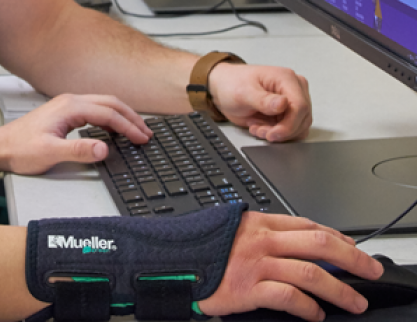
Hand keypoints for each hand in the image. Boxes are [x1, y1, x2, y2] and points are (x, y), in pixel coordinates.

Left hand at [0, 93, 151, 177]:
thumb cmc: (19, 149)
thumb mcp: (50, 153)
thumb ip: (78, 150)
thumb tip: (104, 148)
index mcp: (69, 107)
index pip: (108, 113)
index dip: (128, 126)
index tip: (142, 139)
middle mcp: (69, 102)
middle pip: (109, 103)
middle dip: (131, 117)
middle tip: (146, 133)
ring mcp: (66, 106)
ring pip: (102, 105)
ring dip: (121, 116)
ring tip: (136, 131)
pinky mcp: (64, 114)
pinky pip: (94, 110)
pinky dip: (110, 118)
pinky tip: (113, 129)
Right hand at [199, 212, 382, 320]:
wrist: (166, 262)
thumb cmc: (195, 248)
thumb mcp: (227, 230)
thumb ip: (257, 235)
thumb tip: (288, 247)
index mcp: (256, 223)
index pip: (307, 226)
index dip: (336, 237)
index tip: (352, 248)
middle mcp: (260, 241)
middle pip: (319, 245)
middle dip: (353, 259)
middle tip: (371, 271)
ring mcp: (256, 265)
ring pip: (312, 273)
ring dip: (340, 290)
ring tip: (354, 302)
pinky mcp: (248, 290)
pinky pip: (289, 298)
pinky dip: (309, 308)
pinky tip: (316, 315)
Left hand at [208, 62, 311, 141]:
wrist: (224, 87)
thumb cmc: (232, 84)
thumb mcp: (243, 92)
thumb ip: (262, 100)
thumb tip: (283, 104)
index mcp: (286, 78)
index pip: (300, 106)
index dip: (289, 125)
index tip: (273, 134)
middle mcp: (295, 89)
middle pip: (302, 119)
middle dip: (281, 130)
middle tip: (259, 130)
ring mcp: (293, 101)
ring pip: (299, 127)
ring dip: (278, 133)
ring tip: (257, 127)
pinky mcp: (289, 112)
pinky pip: (291, 130)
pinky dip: (277, 134)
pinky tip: (261, 127)